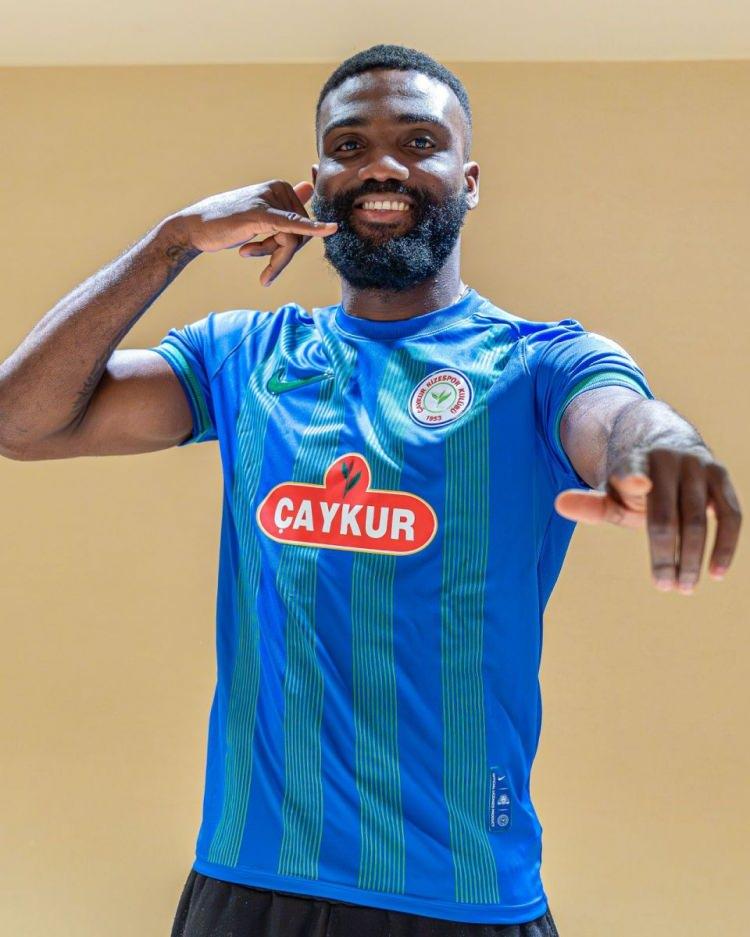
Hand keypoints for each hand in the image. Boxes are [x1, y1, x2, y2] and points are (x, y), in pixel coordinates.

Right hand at [172, 179, 336, 286]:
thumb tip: (309, 187)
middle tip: (258, 256)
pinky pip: (291, 226)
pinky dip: (311, 230)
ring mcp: (269, 200)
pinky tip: (331, 229)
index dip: (290, 246)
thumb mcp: (260, 213)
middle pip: (300, 234)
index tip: (270, 252)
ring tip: (250, 257)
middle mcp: (278, 189)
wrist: (195, 228)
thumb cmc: (226, 223)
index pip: (303, 224)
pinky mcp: (260, 214)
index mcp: (281, 188)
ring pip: (292, 241)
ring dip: (275, 261)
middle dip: (282, 254)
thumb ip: (287, 203)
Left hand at [553, 447, 741, 593]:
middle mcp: (668, 459)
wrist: (669, 445)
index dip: (633, 477)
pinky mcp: (721, 477)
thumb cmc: (635, 483)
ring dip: (692, 558)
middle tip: (664, 586)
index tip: (637, 485)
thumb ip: (590, 504)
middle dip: (665, 554)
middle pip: (666, 515)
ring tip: (683, 587)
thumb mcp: (612, 493)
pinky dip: (725, 546)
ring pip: (698, 520)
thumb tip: (558, 504)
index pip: (631, 470)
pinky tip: (715, 573)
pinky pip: (730, 516)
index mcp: (634, 460)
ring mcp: (698, 466)